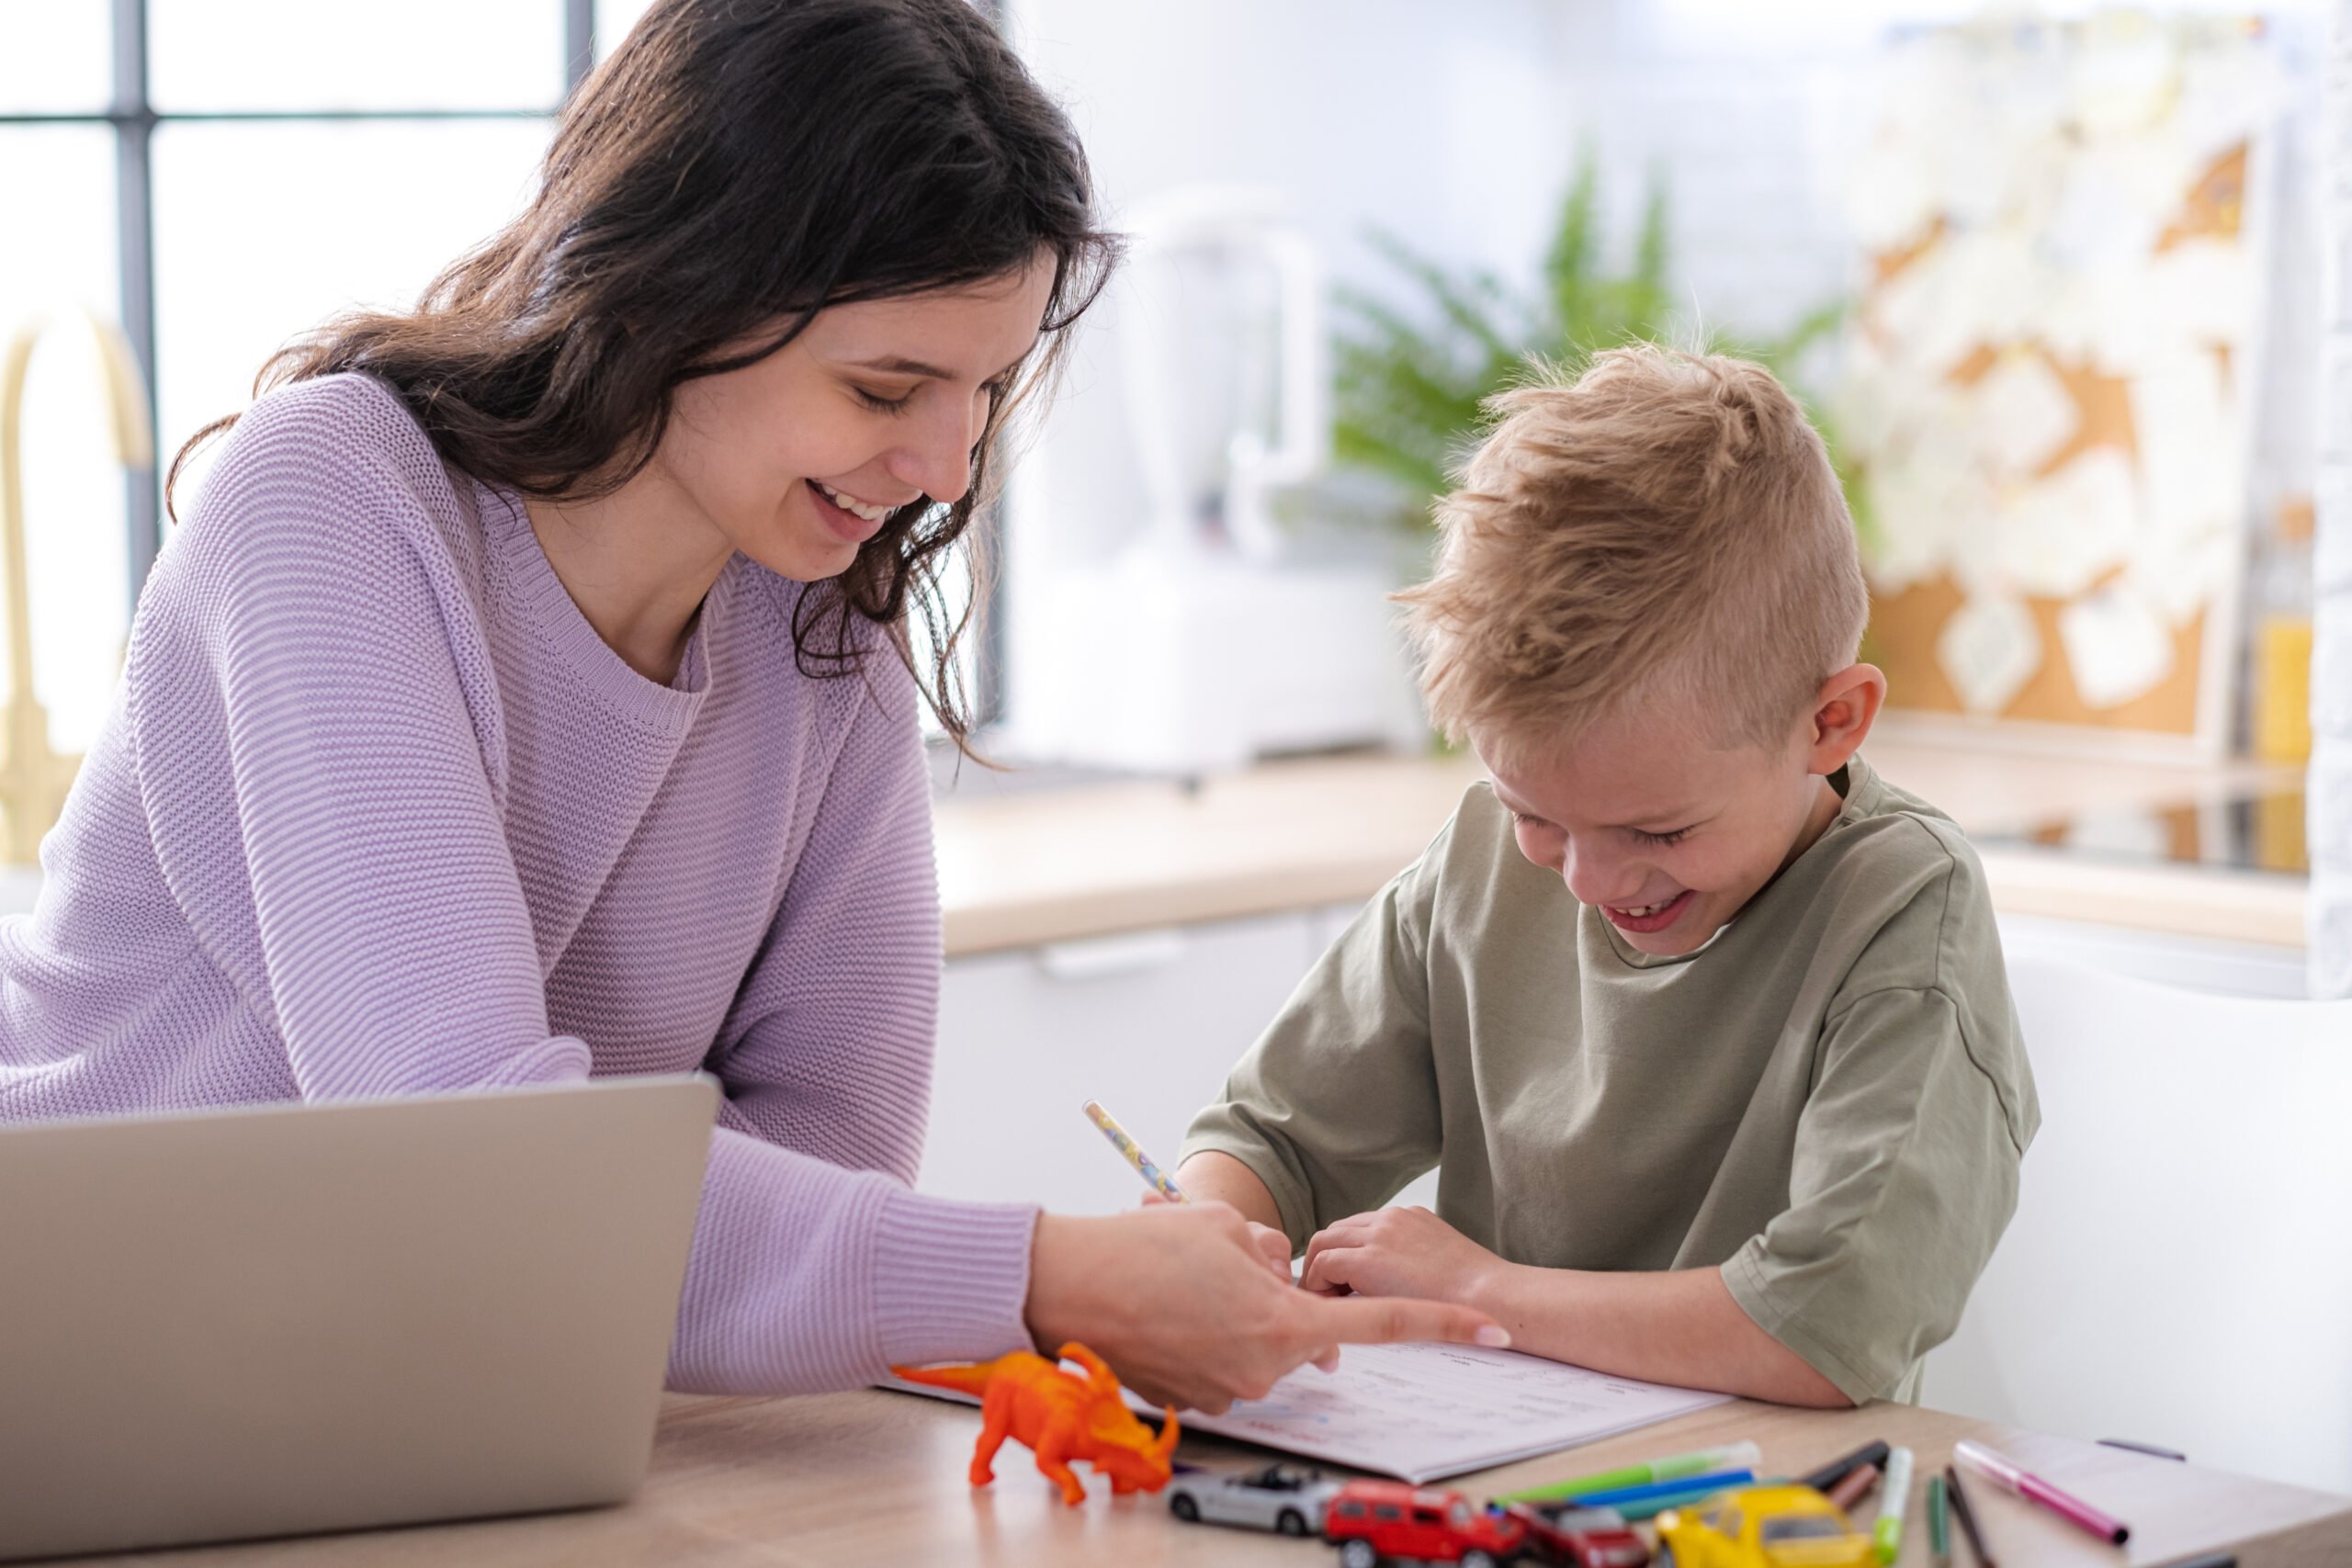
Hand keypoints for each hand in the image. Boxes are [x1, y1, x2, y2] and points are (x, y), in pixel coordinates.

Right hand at [1025, 1202, 1509, 1412]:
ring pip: (1262, 1346)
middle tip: (1225, 1267)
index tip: (1496, 1329)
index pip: (1382, 1326)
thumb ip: (1272, 1252)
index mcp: (1284, 1320)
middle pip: (1306, 1335)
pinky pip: (1225, 1364)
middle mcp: (1265, 1367)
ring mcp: (1229, 1391)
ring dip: (1240, 1315)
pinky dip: (1209, 1336)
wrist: (1066, 1287)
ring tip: (1182, 1282)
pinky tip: (1168, 1310)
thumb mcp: (1223, 1226)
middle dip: (1285, 1300)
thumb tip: (1284, 1271)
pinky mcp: (1196, 1401)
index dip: (1444, 1324)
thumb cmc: (1143, 1247)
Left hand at [1300, 1205, 1509, 1305]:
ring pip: (1323, 1242)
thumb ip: (1416, 1264)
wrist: (1492, 1295)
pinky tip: (1327, 1308)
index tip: (1342, 1283)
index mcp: (1409, 1217)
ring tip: (1321, 1304)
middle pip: (1337, 1231)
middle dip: (1325, 1260)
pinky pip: (1323, 1263)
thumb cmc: (1478, 1294)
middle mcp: (1391, 1218)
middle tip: (1324, 1294)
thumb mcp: (1444, 1265)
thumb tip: (1401, 1285)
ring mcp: (1378, 1234)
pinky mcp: (1369, 1258)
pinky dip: (1317, 1284)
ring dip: (1316, 1272)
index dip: (1346, 1255)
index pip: (1360, 1228)